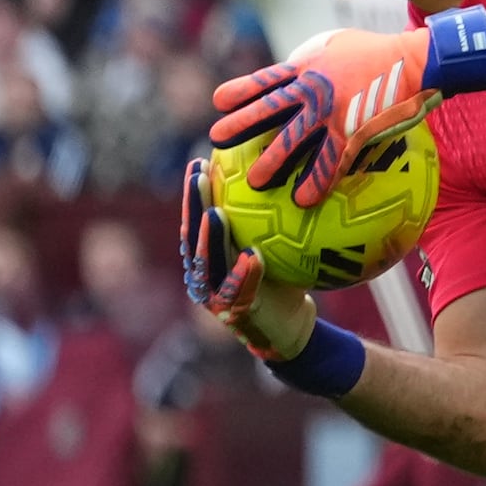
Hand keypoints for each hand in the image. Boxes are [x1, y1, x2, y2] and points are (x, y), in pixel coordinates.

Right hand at [180, 156, 314, 358]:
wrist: (291, 326)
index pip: (198, 218)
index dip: (194, 192)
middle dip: (193, 205)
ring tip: (215, 213)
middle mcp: (206, 274)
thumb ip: (273, 216)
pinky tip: (251, 255)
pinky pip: (238, 291)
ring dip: (210, 237)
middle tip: (198, 175)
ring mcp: (216, 295)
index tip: (200, 160)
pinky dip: (244, 273)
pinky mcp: (235, 314)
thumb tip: (292, 169)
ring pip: (208, 263)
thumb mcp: (278, 243)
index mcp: (211, 255)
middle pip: (193, 235)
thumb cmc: (284, 277)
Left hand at [210, 26, 438, 207]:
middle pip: (266, 110)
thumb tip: (304, 67)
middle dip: (240, 126)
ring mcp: (329, 112)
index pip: (264, 80)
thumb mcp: (340, 43)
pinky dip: (316, 181)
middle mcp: (310, 89)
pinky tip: (305, 199)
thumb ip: (317, 58)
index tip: (219, 103)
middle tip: (217, 140)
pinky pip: (328, 161)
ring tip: (256, 182)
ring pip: (291, 141)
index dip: (239, 92)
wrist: (416, 60)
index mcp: (306, 67)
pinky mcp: (351, 130)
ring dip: (271, 163)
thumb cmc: (381, 50)